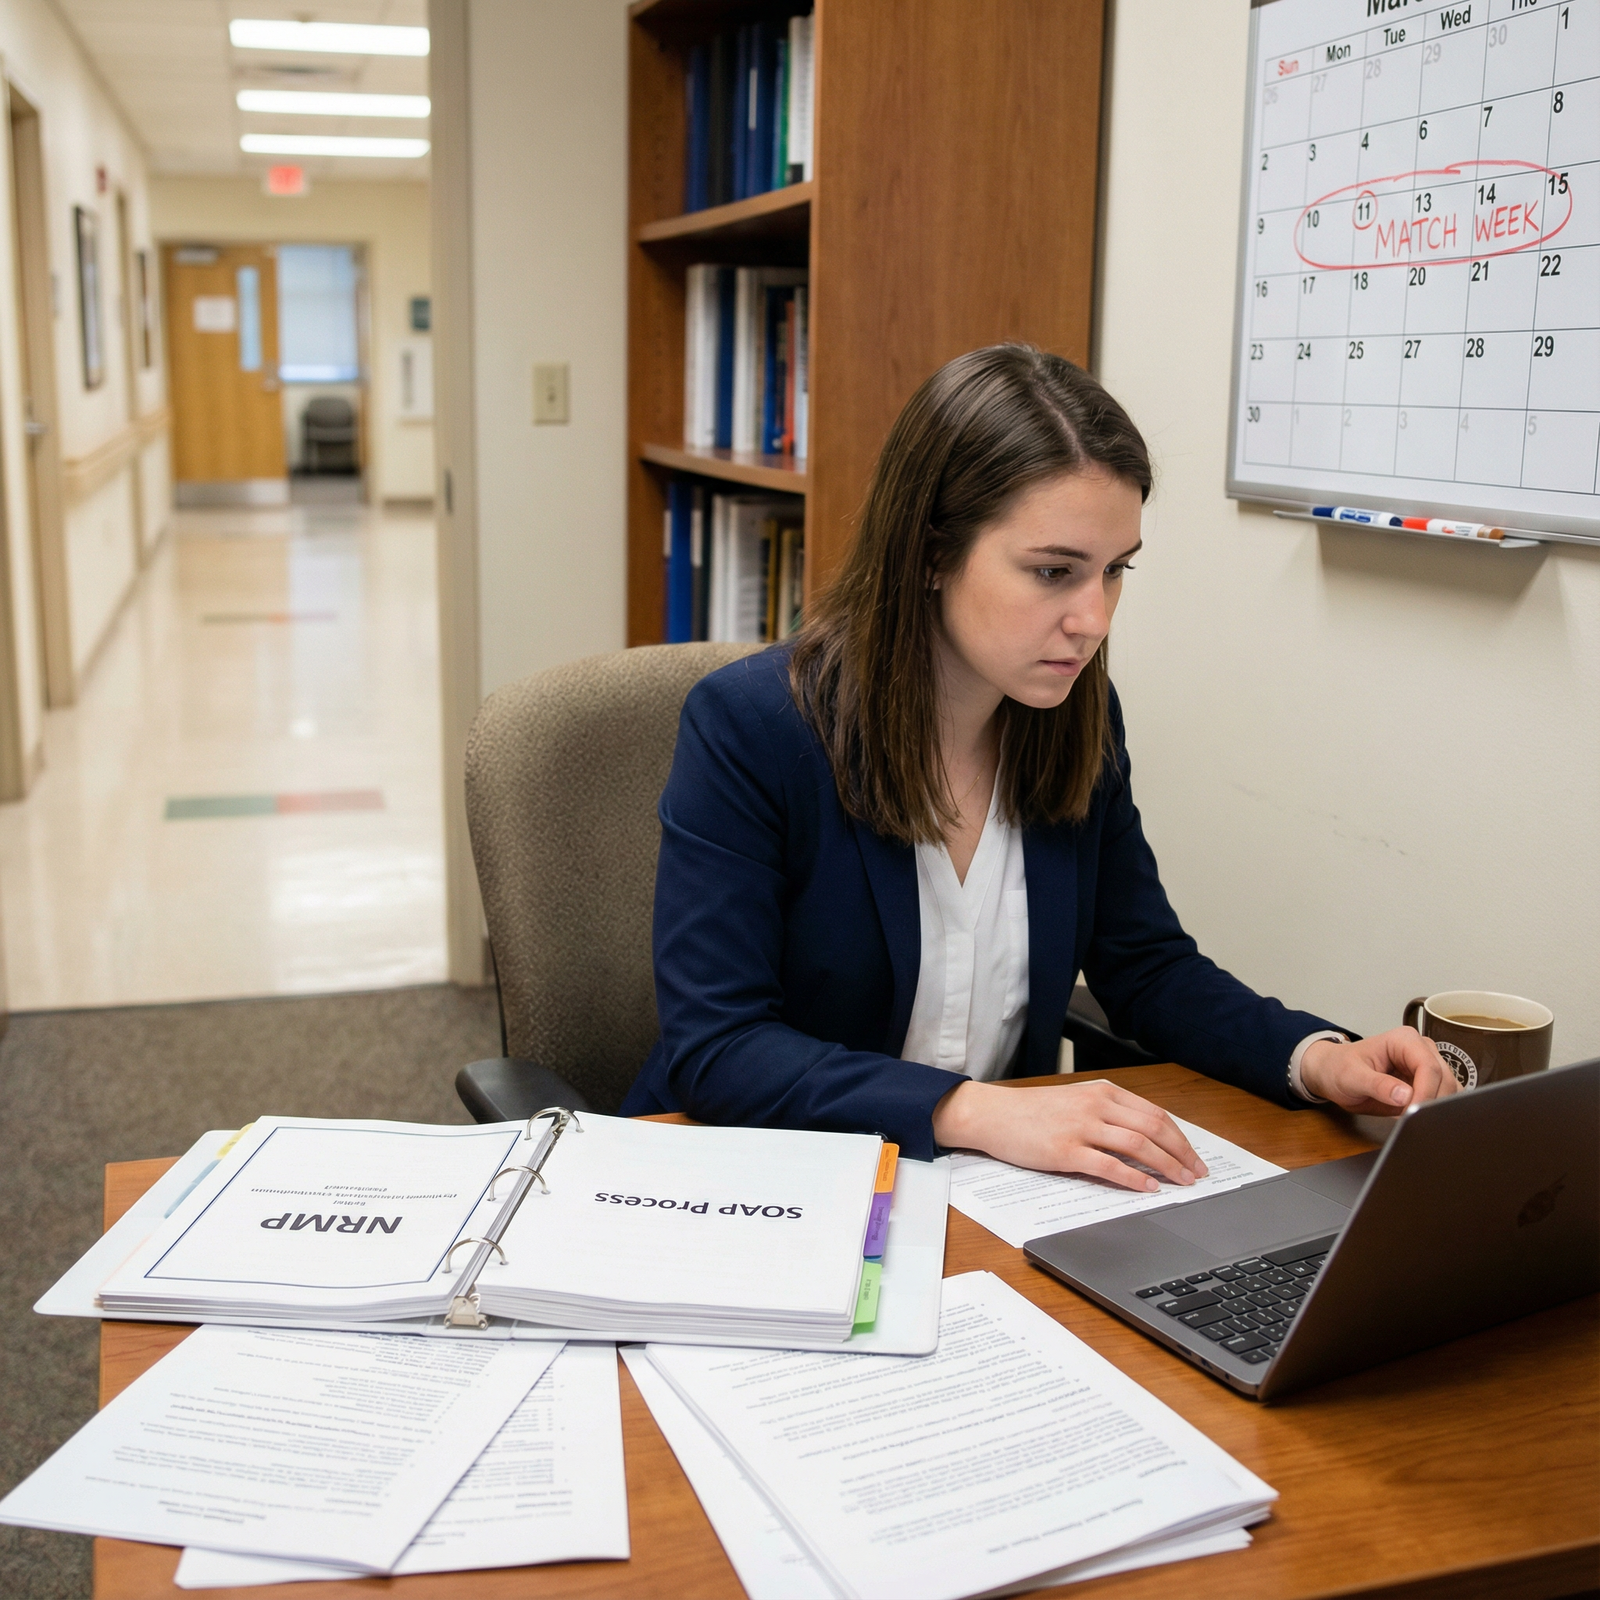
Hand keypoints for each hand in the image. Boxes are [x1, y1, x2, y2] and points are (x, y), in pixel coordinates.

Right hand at [931, 1077, 1208, 1191]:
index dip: (1180, 1138)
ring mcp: (1081, 1127)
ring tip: (1182, 1183)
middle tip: (1197, 1174)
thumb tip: (1143, 1138)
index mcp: (1101, 1092)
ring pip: (1138, 1145)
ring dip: (1167, 1166)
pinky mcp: (1066, 1151)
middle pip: (1154, 1128)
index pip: (1155, 1114)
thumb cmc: (1031, 1111)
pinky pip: (1109, 1165)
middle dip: (1181, 1154)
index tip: (1193, 1157)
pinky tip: (1148, 1188)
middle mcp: (1096, 1105)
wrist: (992, 1114)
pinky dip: (1134, 1178)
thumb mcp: (1074, 1101)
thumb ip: (1106, 1113)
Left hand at [1300, 1028, 1460, 1115]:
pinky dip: (1437, 1110)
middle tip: (1413, 1121)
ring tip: (1415, 1120)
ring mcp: (1427, 1065)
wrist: (1333, 1073)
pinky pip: (1443, 1097)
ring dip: (1437, 1107)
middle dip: (1432, 1102)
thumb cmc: (1339, 1068)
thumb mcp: (1352, 1077)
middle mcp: (1421, 1049)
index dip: (1425, 1093)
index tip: (1412, 1112)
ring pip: (1450, 1090)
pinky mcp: (1428, 1082)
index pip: (1429, 1067)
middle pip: (1445, 1079)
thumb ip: (1378, 1086)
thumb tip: (1405, 1096)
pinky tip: (1420, 1118)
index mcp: (1404, 1039)